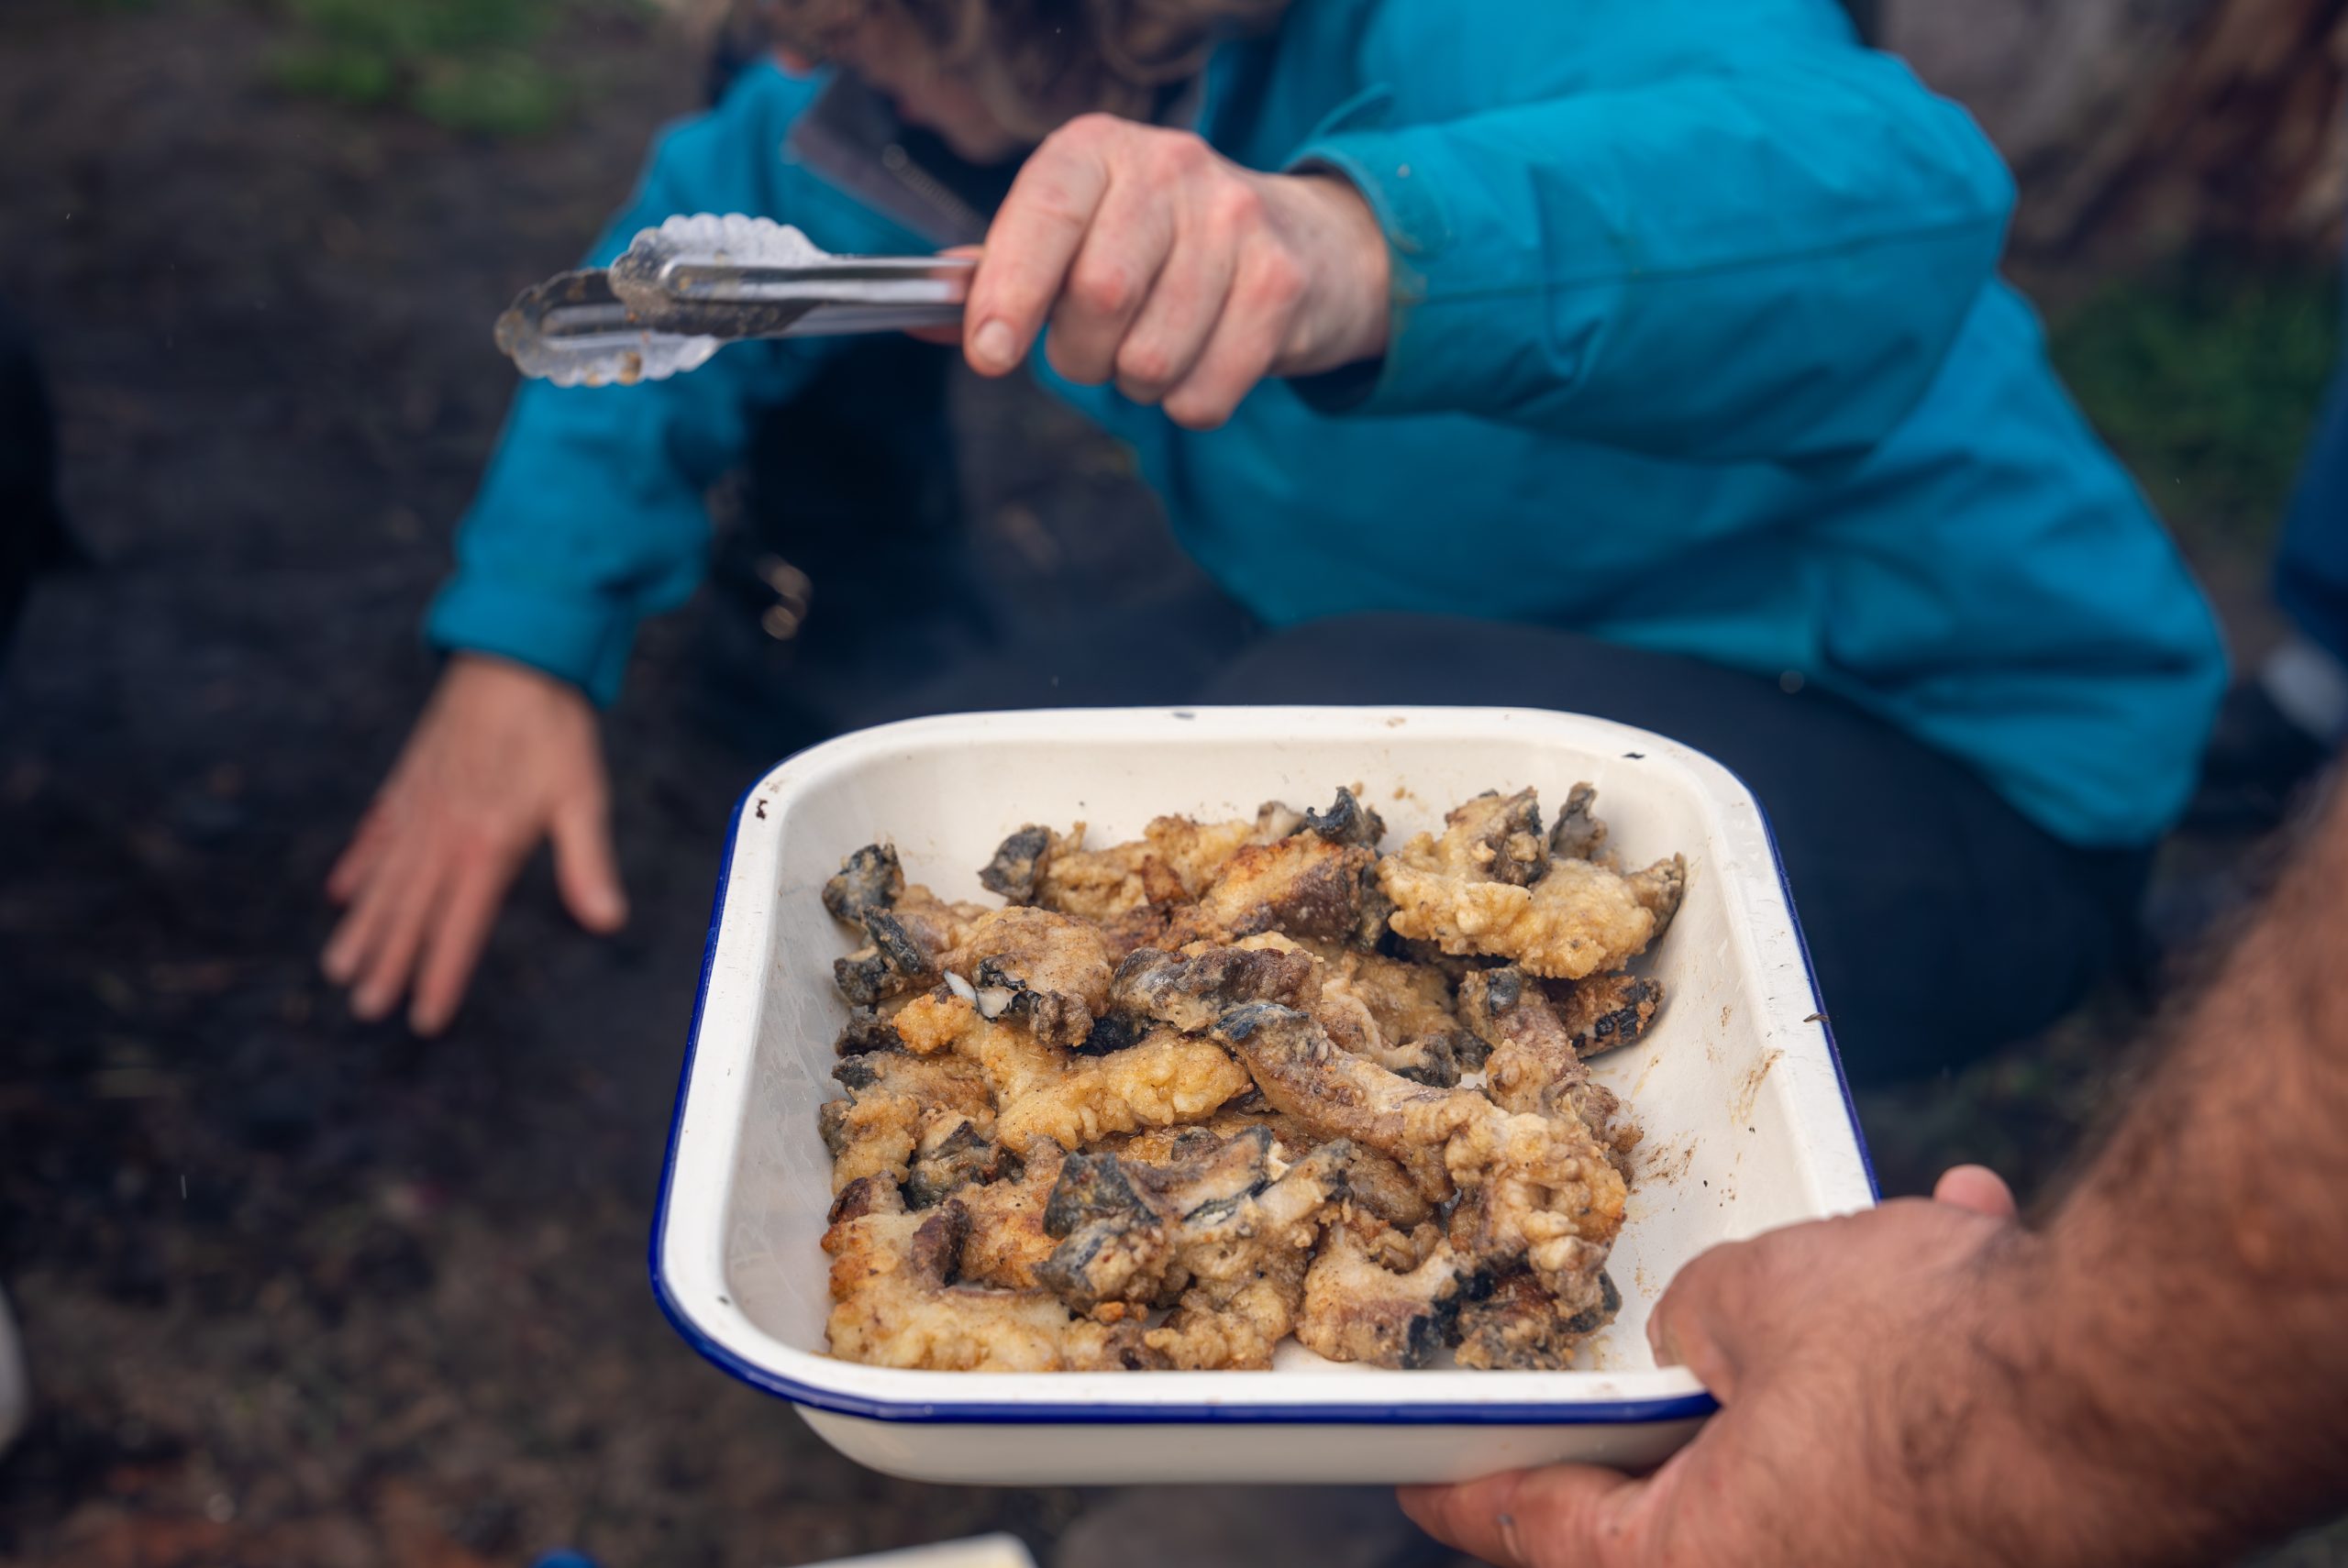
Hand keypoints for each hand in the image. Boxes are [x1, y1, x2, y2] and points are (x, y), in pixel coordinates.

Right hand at [323, 654, 625, 1033]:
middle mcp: (443, 832)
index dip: (440, 976)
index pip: (458, 927)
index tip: (422, 1019)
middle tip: (362, 1008)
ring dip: (362, 925)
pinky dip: (360, 863)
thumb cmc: (555, 727)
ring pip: (384, 879)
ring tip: (337, 966)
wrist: (513, 653)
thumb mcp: (583, 796)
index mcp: (486, 845)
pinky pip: (378, 832)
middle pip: (410, 911)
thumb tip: (608, 921)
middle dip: (387, 962)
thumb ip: (588, 863)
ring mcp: (420, 806)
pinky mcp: (410, 781)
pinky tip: (342, 890)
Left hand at [959, 114, 1390, 428]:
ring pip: (1151, 360)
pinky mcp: (1280, 285)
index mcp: (1096, 149)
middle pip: (1099, 298)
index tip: (989, 354)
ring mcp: (1235, 220)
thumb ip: (1000, 273)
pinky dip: (1188, 403)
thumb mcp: (1076, 233)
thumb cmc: (1157, 245)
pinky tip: (1201, 360)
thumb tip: (922, 316)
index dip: (1009, 292)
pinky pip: (1203, 394)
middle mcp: (1169, 167)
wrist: (1303, 244)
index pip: (1043, 214)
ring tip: (1152, 346)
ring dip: (1135, 384)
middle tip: (1093, 349)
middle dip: (1080, 355)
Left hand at [1401, 1168, 2099, 1567]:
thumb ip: (1700, 1323)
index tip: (1424, 1479)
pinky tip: (1959, 1258)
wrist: (2129, 1397)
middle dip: (1684, 1410)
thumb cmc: (1932, 1367)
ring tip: (1871, 1264)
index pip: (1534, 1536)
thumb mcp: (1761, 1298)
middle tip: (1649, 1365)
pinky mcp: (1980, 1551)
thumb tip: (1701, 1337)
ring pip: (1819, 1459)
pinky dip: (1926, 1373)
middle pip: (1686, 1507)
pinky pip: (1921, 1456)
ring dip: (1833, 1359)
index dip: (1467, 1491)